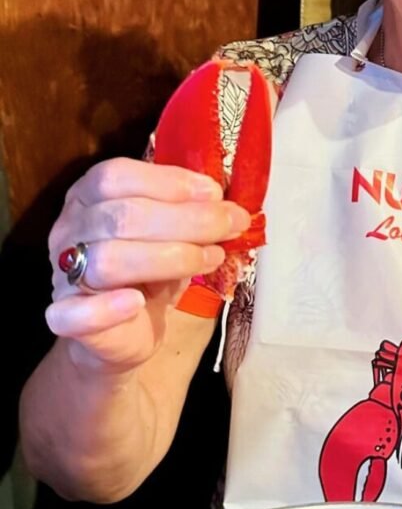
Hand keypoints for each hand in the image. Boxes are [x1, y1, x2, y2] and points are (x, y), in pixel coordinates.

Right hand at [46, 158, 249, 373]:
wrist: (124, 332)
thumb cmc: (148, 272)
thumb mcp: (171, 234)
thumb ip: (190, 213)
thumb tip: (230, 207)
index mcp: (88, 197)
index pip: (116, 176)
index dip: (169, 182)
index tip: (215, 194)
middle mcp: (69, 230)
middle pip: (121, 216)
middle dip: (188, 219)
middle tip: (230, 225)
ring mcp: (64, 275)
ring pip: (107, 259)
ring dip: (169, 257)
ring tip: (212, 258)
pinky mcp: (67, 319)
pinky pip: (72, 314)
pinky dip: (106, 308)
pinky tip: (135, 301)